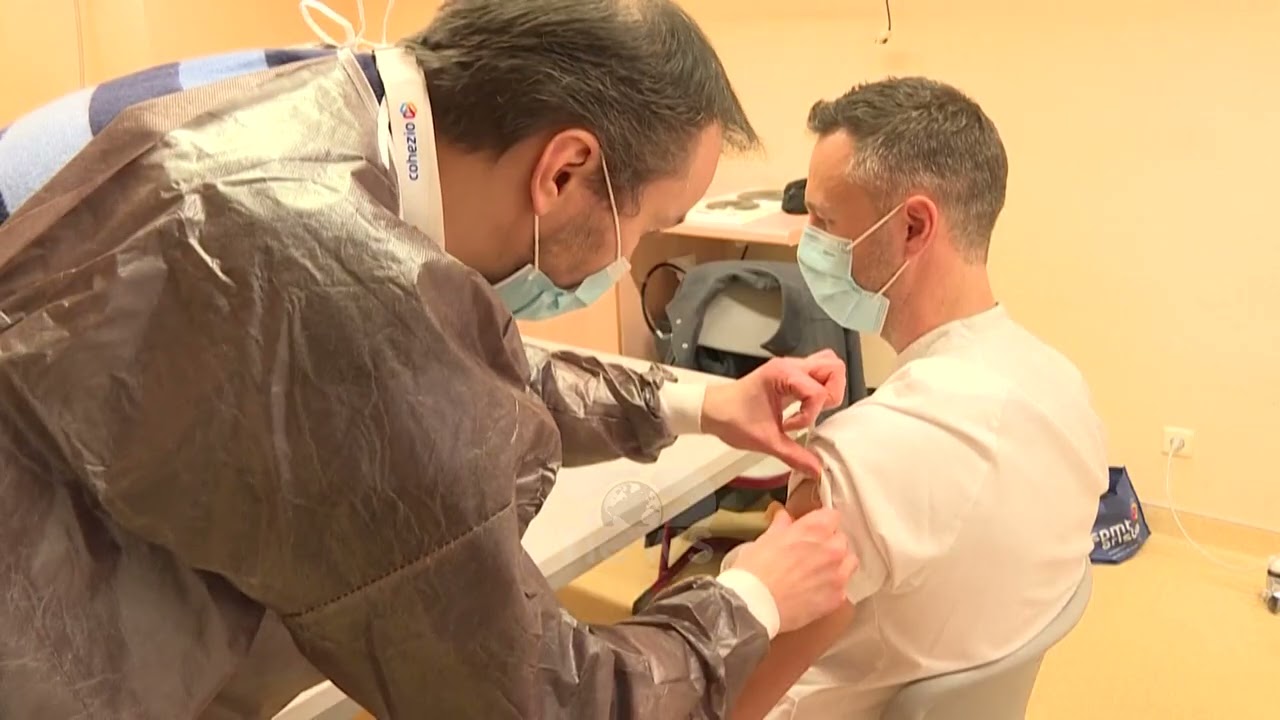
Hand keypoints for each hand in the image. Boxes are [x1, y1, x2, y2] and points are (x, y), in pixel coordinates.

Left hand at [701, 350, 845, 476]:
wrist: (710, 410)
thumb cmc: (732, 418)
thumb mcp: (765, 441)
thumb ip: (794, 455)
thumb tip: (817, 470)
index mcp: (783, 374)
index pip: (818, 391)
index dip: (809, 414)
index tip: (789, 427)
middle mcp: (790, 365)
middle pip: (833, 367)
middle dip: (832, 393)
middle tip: (814, 413)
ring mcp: (791, 368)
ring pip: (828, 367)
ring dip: (828, 389)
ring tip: (811, 410)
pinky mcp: (790, 375)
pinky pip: (816, 375)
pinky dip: (819, 390)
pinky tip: (804, 408)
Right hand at [732, 506, 856, 632]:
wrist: (754, 605)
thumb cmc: (755, 570)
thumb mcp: (766, 539)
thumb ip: (781, 525)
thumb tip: (783, 516)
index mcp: (815, 528)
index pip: (832, 515)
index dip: (821, 522)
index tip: (813, 529)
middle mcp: (832, 548)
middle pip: (841, 539)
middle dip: (828, 544)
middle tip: (810, 553)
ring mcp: (838, 574)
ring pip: (848, 562)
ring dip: (837, 564)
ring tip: (818, 573)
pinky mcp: (837, 597)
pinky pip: (843, 587)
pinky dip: (833, 587)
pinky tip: (816, 591)